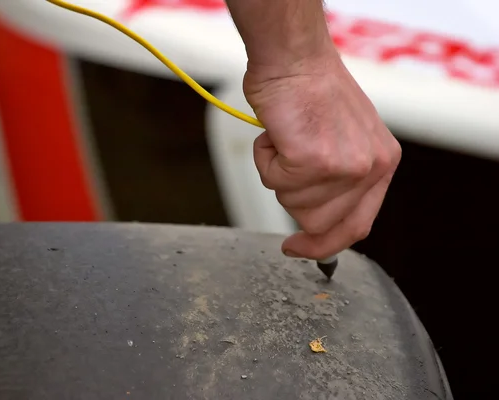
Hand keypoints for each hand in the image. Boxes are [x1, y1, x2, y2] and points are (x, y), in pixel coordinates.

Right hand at [244, 52, 400, 259]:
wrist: (294, 58)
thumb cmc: (310, 90)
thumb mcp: (345, 139)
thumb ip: (341, 180)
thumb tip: (317, 221)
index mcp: (381, 163)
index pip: (357, 226)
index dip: (323, 245)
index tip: (296, 248)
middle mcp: (370, 168)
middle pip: (318, 222)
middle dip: (293, 195)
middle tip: (290, 157)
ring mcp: (344, 167)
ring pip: (292, 203)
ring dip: (278, 172)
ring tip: (287, 136)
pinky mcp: (314, 160)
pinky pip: (273, 181)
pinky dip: (265, 158)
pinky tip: (277, 132)